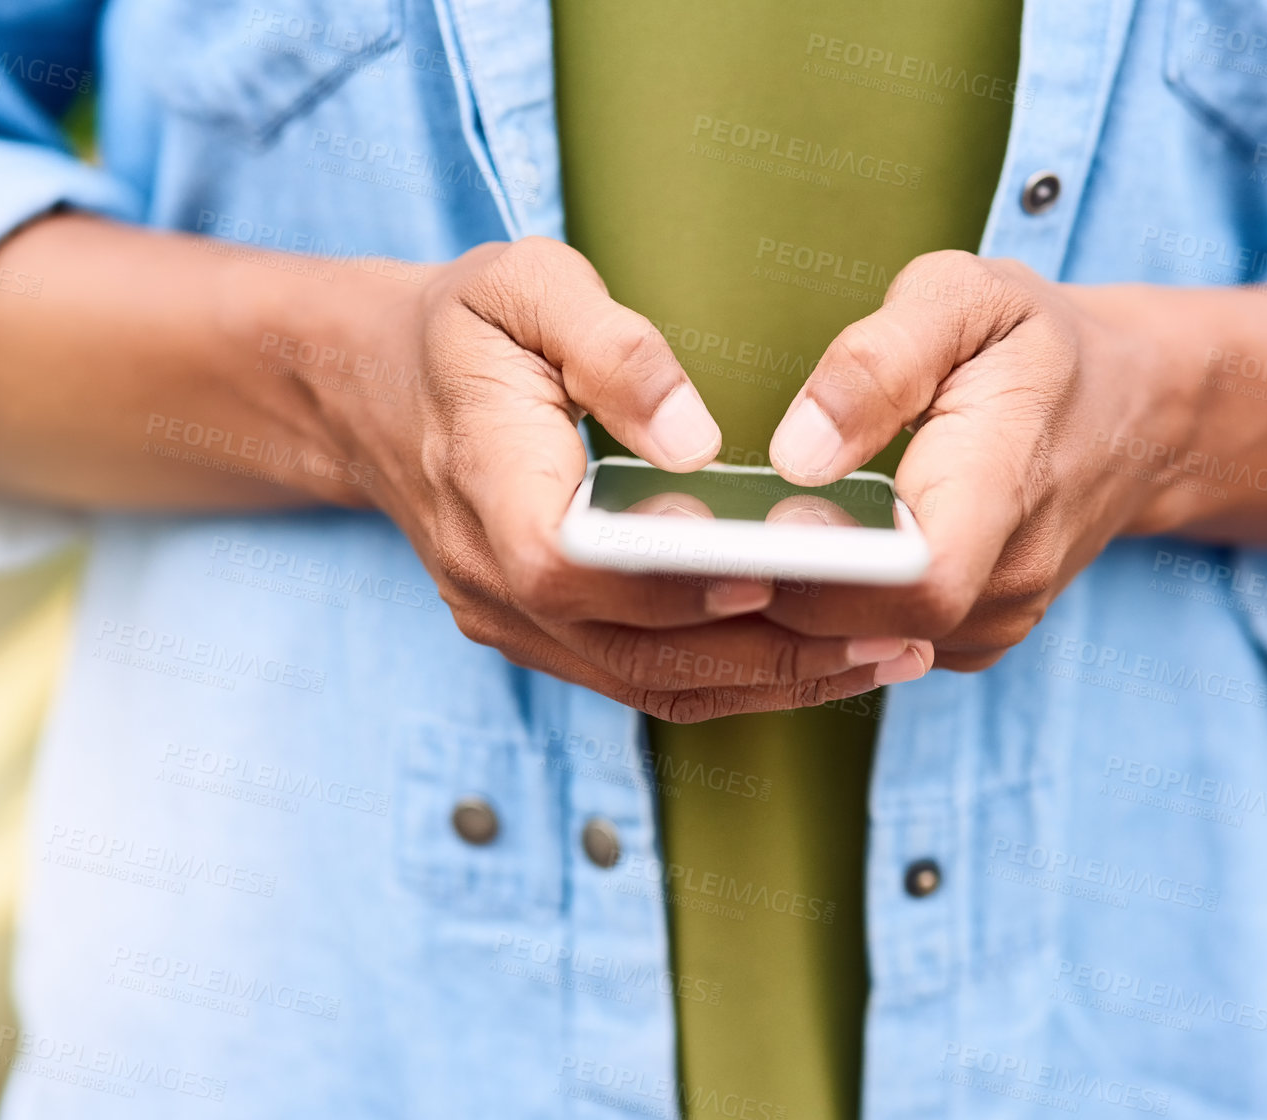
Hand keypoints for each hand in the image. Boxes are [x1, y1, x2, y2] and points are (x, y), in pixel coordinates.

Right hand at [286, 237, 927, 719]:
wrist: (374, 389)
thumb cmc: (462, 329)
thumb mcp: (523, 286)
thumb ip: (611, 349)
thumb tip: (697, 441)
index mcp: (488, 492)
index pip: (580, 569)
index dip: (680, 586)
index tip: (784, 576)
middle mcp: (495, 584)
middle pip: (639, 654)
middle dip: (771, 656)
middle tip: (891, 640)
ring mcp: (512, 623)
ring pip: (649, 686)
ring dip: (767, 683)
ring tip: (880, 659)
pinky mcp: (539, 636)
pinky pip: (640, 679)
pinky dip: (729, 677)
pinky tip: (811, 657)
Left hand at [762, 251, 1205, 671]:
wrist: (1131, 415)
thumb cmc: (1035, 347)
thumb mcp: (965, 300)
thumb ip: (877, 363)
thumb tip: (798, 454)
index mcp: (1005, 488)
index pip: (920, 582)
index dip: (827, 571)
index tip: (757, 524)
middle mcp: (1008, 581)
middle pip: (870, 624)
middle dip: (777, 587)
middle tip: (702, 529)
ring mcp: (991, 623)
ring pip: (859, 645)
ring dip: (788, 603)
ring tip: (734, 537)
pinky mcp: (966, 640)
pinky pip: (874, 644)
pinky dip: (820, 609)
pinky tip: (790, 555)